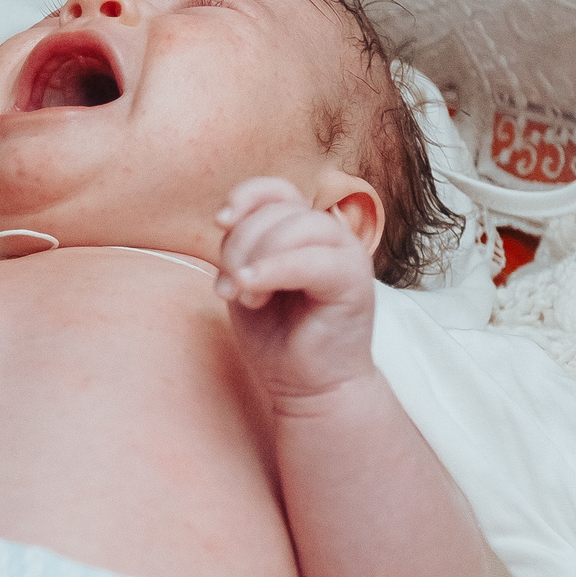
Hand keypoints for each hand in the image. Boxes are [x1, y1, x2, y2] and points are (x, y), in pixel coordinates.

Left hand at [216, 177, 379, 406]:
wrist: (309, 387)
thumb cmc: (278, 336)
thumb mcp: (248, 281)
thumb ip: (242, 246)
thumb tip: (228, 219)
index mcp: (305, 230)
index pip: (276, 190)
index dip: (246, 197)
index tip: (220, 222)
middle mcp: (330, 235)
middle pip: (276, 211)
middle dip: (239, 246)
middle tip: (229, 289)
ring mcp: (347, 254)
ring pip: (294, 227)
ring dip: (256, 260)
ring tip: (246, 297)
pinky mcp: (355, 281)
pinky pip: (310, 260)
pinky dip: (273, 271)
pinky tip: (250, 291)